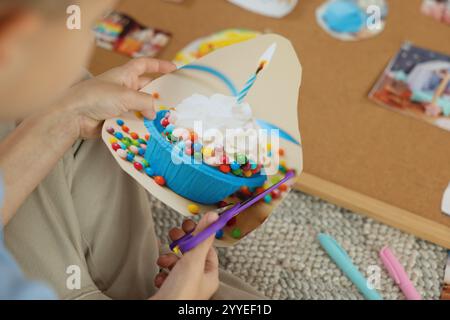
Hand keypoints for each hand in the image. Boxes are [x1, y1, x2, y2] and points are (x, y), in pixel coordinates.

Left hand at [61, 58, 175, 138]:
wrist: (73, 116)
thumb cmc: (96, 97)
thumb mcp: (125, 95)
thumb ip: (145, 102)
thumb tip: (155, 112)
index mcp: (124, 75)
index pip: (144, 65)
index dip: (159, 65)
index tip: (174, 69)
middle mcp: (122, 88)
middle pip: (146, 89)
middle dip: (158, 95)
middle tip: (174, 102)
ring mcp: (119, 104)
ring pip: (141, 107)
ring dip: (150, 113)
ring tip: (166, 120)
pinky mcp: (115, 118)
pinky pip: (133, 120)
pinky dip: (141, 124)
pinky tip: (150, 130)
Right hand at [151, 212, 219, 299]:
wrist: (160, 311)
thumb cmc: (180, 295)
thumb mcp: (194, 260)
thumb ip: (202, 237)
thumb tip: (212, 217)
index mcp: (210, 276)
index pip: (208, 250)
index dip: (199, 237)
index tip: (190, 226)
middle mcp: (198, 282)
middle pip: (191, 255)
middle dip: (181, 245)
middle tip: (174, 235)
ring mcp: (183, 287)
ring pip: (177, 264)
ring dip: (168, 258)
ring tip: (164, 260)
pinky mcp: (169, 291)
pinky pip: (166, 275)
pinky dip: (161, 272)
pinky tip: (160, 276)